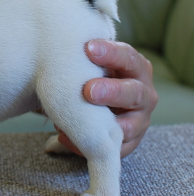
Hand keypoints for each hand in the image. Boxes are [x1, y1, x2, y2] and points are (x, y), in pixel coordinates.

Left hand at [57, 39, 157, 157]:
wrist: (105, 100)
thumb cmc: (95, 74)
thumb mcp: (93, 63)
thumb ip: (82, 58)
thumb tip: (54, 50)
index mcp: (135, 67)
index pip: (127, 56)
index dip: (110, 53)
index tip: (89, 48)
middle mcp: (143, 91)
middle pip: (134, 92)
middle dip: (111, 92)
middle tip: (88, 90)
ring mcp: (140, 118)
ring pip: (129, 125)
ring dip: (105, 125)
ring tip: (78, 122)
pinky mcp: (131, 140)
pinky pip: (115, 147)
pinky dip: (92, 144)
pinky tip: (67, 138)